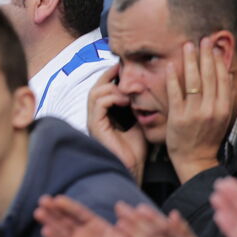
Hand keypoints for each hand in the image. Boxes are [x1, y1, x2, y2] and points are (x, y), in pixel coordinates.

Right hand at [35, 195, 137, 236]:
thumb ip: (124, 223)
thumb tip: (119, 205)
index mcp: (98, 227)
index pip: (80, 213)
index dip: (69, 206)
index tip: (58, 198)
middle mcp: (86, 235)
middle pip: (67, 220)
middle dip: (54, 210)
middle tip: (43, 200)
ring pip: (61, 232)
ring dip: (50, 222)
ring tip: (38, 212)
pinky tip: (45, 231)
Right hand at [87, 65, 146, 182]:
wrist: (133, 168)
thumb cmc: (135, 150)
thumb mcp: (137, 122)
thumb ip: (135, 107)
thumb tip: (142, 89)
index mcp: (103, 114)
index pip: (102, 88)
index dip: (111, 76)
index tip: (125, 68)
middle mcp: (95, 116)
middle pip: (96, 87)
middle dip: (109, 76)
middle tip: (123, 69)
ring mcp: (93, 120)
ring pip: (95, 93)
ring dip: (113, 88)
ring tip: (129, 91)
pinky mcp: (95, 126)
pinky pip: (99, 103)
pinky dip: (112, 97)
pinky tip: (126, 100)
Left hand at [165, 38, 231, 183]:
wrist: (195, 159)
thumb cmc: (207, 136)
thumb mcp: (221, 116)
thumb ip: (222, 96)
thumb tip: (225, 74)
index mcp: (223, 108)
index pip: (222, 79)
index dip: (218, 61)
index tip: (214, 47)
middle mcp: (211, 108)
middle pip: (208, 76)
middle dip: (205, 55)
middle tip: (202, 39)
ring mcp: (194, 112)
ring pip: (193, 81)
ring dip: (190, 61)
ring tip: (187, 46)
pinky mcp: (178, 116)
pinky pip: (175, 93)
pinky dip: (173, 78)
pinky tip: (170, 65)